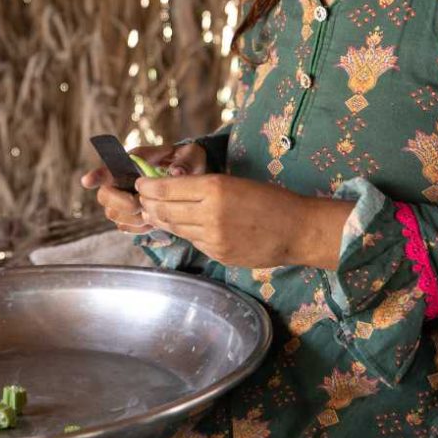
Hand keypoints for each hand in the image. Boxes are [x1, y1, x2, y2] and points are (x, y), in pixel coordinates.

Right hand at [81, 142, 206, 233]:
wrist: (193, 177)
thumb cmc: (188, 161)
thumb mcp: (191, 155)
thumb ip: (185, 162)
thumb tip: (176, 172)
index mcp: (133, 162)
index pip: (110, 167)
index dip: (97, 175)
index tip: (87, 181)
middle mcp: (124, 180)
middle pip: (105, 195)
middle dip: (121, 203)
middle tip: (140, 203)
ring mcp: (125, 198)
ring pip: (113, 213)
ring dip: (131, 217)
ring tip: (152, 212)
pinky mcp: (132, 215)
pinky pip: (125, 226)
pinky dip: (138, 227)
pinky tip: (153, 221)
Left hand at [132, 173, 352, 269]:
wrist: (297, 229)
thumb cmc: (269, 199)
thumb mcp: (233, 183)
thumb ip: (201, 187)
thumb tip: (168, 189)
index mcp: (215, 188)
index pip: (167, 188)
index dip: (148, 187)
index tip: (140, 183)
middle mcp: (211, 213)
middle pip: (165, 210)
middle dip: (149, 204)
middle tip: (142, 199)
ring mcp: (214, 237)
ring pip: (176, 228)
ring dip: (163, 219)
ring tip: (156, 212)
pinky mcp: (219, 254)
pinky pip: (193, 241)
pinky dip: (186, 233)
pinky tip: (184, 226)